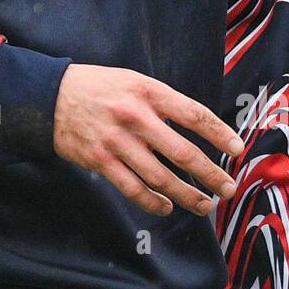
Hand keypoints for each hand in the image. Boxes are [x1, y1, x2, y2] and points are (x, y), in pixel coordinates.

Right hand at [52, 63, 244, 215]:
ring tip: (204, 205)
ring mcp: (117, 142)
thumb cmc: (99, 87)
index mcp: (148, 92)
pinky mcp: (101, 161)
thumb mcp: (133, 80)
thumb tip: (196, 127)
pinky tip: (167, 207)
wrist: (50, 96)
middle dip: (210, 174)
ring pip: (161, 177)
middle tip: (228, 188)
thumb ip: (162, 101)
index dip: (220, 134)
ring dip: (186, 195)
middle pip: (182, 152)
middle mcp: (135, 117)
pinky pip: (133, 189)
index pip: (194, 114)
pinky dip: (153, 203)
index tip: (237, 150)